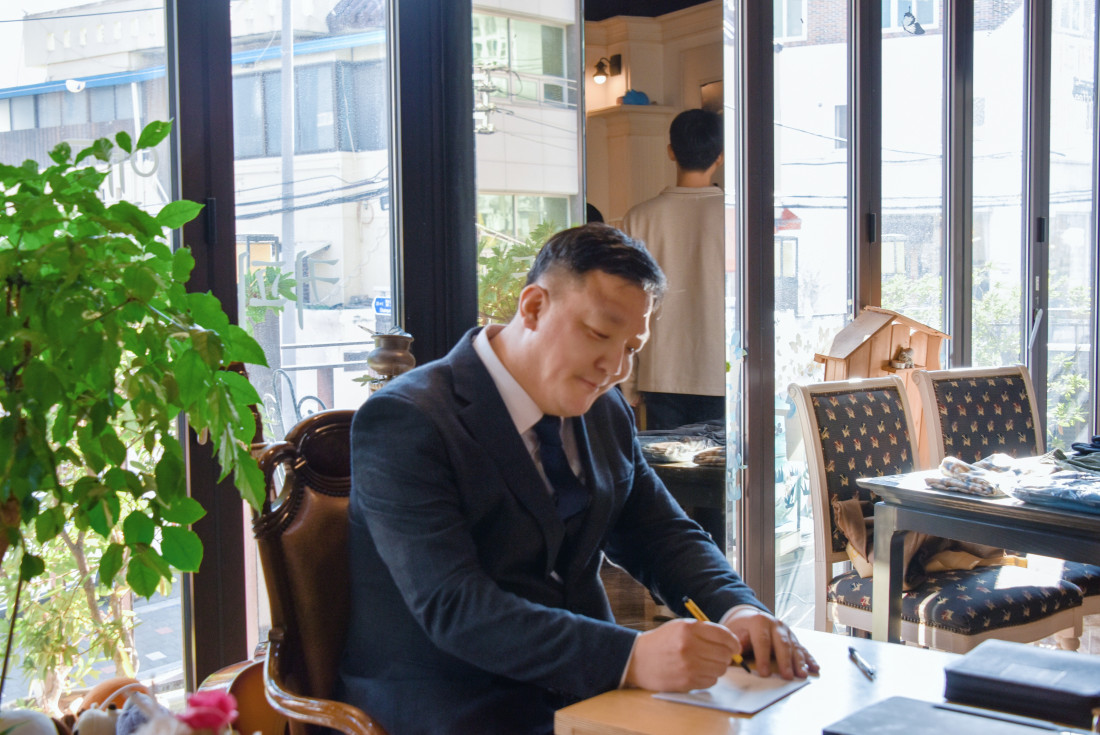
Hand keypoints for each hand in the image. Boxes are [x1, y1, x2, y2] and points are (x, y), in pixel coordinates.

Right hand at [624, 618, 741, 690]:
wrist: (638, 659)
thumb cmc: (662, 641)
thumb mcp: (680, 626)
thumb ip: (705, 631)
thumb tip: (731, 642)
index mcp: (689, 629)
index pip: (724, 635)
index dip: (733, 642)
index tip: (735, 646)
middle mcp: (690, 646)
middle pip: (725, 654)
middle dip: (727, 656)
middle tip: (720, 656)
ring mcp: (688, 666)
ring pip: (720, 669)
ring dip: (717, 667)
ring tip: (706, 663)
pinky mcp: (687, 681)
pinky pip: (711, 681)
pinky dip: (708, 677)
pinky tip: (697, 672)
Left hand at [723, 607, 818, 678]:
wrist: (750, 616)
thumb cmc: (741, 628)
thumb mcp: (734, 631)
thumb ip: (736, 641)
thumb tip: (735, 654)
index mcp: (759, 621)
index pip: (762, 640)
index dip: (763, 657)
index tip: (764, 673)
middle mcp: (775, 625)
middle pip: (782, 644)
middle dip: (785, 662)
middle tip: (786, 677)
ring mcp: (787, 631)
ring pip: (795, 647)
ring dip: (799, 662)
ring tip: (802, 675)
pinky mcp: (794, 638)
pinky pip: (803, 649)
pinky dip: (809, 659)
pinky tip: (814, 668)